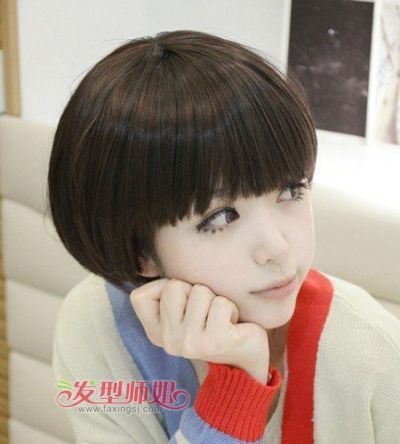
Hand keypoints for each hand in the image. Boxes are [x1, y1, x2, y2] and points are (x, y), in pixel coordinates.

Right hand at [130, 278, 270, 383]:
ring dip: (215, 298)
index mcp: (156, 333)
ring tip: (219, 317)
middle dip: (194, 290)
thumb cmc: (212, 319)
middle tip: (205, 310)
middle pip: (174, 286)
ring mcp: (190, 343)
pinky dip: (230, 308)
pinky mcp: (215, 341)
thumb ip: (164, 289)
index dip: (163, 287)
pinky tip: (231, 324)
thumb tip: (145, 263)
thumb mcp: (183, 307)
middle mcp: (168, 341)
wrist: (246, 353)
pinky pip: (220, 303)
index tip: (183, 302)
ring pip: (199, 291)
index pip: (139, 296)